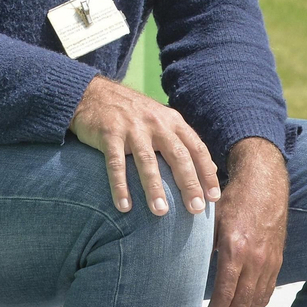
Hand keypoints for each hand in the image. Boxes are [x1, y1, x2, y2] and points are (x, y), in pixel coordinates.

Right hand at [68, 75, 220, 215]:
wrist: (93, 94)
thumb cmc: (133, 114)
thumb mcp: (162, 121)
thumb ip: (184, 142)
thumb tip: (213, 169)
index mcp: (172, 121)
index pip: (196, 148)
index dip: (206, 173)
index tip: (213, 198)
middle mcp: (155, 123)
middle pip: (177, 155)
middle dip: (188, 183)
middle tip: (195, 209)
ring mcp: (131, 128)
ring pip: (147, 161)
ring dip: (154, 188)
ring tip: (161, 212)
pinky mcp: (109, 134)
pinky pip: (115, 164)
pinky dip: (119, 186)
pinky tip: (124, 206)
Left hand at [200, 137, 288, 306]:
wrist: (266, 182)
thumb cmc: (233, 197)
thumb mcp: (210, 218)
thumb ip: (200, 243)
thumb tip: (180, 264)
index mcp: (235, 248)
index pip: (225, 294)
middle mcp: (256, 259)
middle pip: (241, 304)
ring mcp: (269, 261)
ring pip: (256, 301)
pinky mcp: (277, 260)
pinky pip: (267, 291)